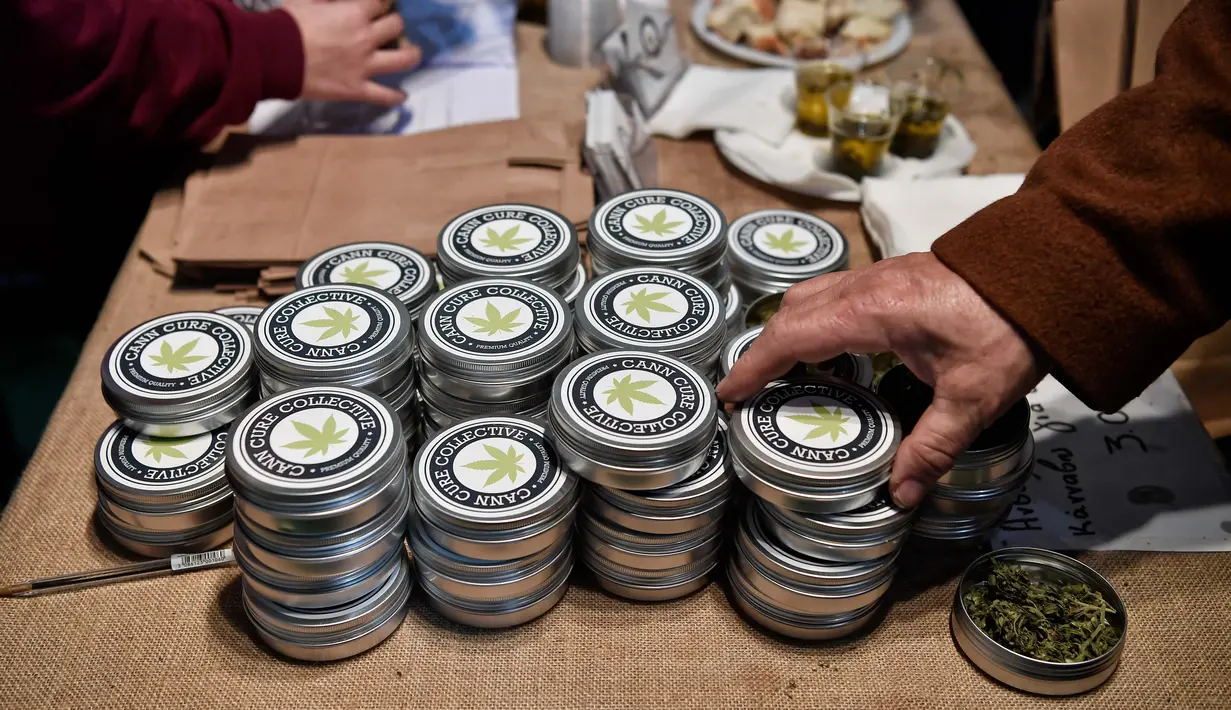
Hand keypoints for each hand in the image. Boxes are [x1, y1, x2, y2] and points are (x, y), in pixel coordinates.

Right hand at [283, 0, 420, 105]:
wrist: (272, 55)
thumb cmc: (286, 24)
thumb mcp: (307, 0)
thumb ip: (328, 1)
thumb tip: (337, 3)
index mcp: (353, 13)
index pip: (381, 1)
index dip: (383, 1)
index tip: (382, 3)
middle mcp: (365, 38)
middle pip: (396, 26)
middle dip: (395, 23)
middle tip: (391, 26)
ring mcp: (364, 65)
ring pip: (402, 59)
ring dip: (411, 54)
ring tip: (413, 53)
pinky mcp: (357, 89)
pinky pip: (383, 96)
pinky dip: (395, 97)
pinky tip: (402, 96)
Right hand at [717, 252, 1041, 508]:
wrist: (1053, 274)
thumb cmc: (1011, 327)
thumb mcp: (972, 398)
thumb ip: (931, 447)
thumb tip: (898, 493)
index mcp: (871, 312)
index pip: (790, 336)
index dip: (754, 367)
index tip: (729, 395)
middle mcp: (866, 286)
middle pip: (792, 311)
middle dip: (765, 350)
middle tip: (754, 391)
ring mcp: (880, 275)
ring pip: (812, 295)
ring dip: (791, 330)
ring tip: (790, 373)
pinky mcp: (896, 275)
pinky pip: (836, 293)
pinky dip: (818, 320)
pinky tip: (837, 351)